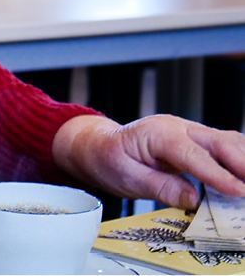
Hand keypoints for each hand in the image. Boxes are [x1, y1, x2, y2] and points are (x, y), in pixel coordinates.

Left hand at [53, 114, 244, 209]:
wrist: (98, 146)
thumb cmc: (108, 159)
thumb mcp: (126, 177)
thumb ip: (160, 187)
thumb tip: (194, 200)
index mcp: (157, 133)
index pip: (194, 155)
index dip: (219, 175)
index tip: (239, 192)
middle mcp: (178, 127)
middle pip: (221, 142)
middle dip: (243, 165)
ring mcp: (189, 132)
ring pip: (228, 141)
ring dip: (244, 162)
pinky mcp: (196, 141)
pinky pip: (225, 147)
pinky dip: (239, 160)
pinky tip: (244, 178)